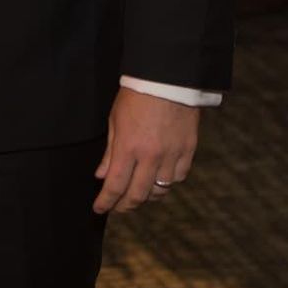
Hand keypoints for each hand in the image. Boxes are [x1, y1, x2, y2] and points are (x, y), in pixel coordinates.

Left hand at [93, 87, 198, 214]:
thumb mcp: (115, 120)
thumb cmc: (135, 96)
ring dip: (147, 196)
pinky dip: (168, 182)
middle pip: (138, 194)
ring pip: (161, 190)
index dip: (106, 201)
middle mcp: (151, 156)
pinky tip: (160, 180)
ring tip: (138, 195)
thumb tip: (102, 175)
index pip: (115, 185)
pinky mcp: (188, 150)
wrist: (167, 78)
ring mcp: (172, 154)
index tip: (99, 208)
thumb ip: (110, 152)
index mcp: (129, 147)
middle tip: (118, 207)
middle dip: (125, 206)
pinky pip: (179, 177)